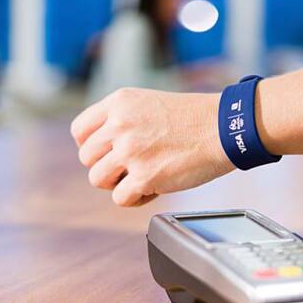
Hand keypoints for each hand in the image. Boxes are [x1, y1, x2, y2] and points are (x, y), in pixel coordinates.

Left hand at [71, 88, 234, 205]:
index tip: (107, 153)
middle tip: (131, 166)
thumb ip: (121, 120)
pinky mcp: (144, 176)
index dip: (91, 147)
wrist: (223, 129)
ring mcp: (130, 151)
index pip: (79, 131)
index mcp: (119, 103)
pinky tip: (154, 188)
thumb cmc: (193, 119)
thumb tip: (101, 149)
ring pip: (97, 179)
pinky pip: (120, 198)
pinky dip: (136, 199)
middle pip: (86, 158)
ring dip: (118, 183)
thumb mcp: (149, 104)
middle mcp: (120, 124)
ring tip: (141, 177)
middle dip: (107, 166)